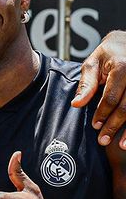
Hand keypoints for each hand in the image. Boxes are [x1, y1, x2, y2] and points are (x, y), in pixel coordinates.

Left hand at [72, 31, 125, 149]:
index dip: (102, 114)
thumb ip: (86, 84)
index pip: (111, 97)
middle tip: (103, 140)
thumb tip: (76, 104)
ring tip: (121, 145)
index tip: (95, 126)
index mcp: (122, 67)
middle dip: (114, 126)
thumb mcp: (92, 63)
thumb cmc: (108, 53)